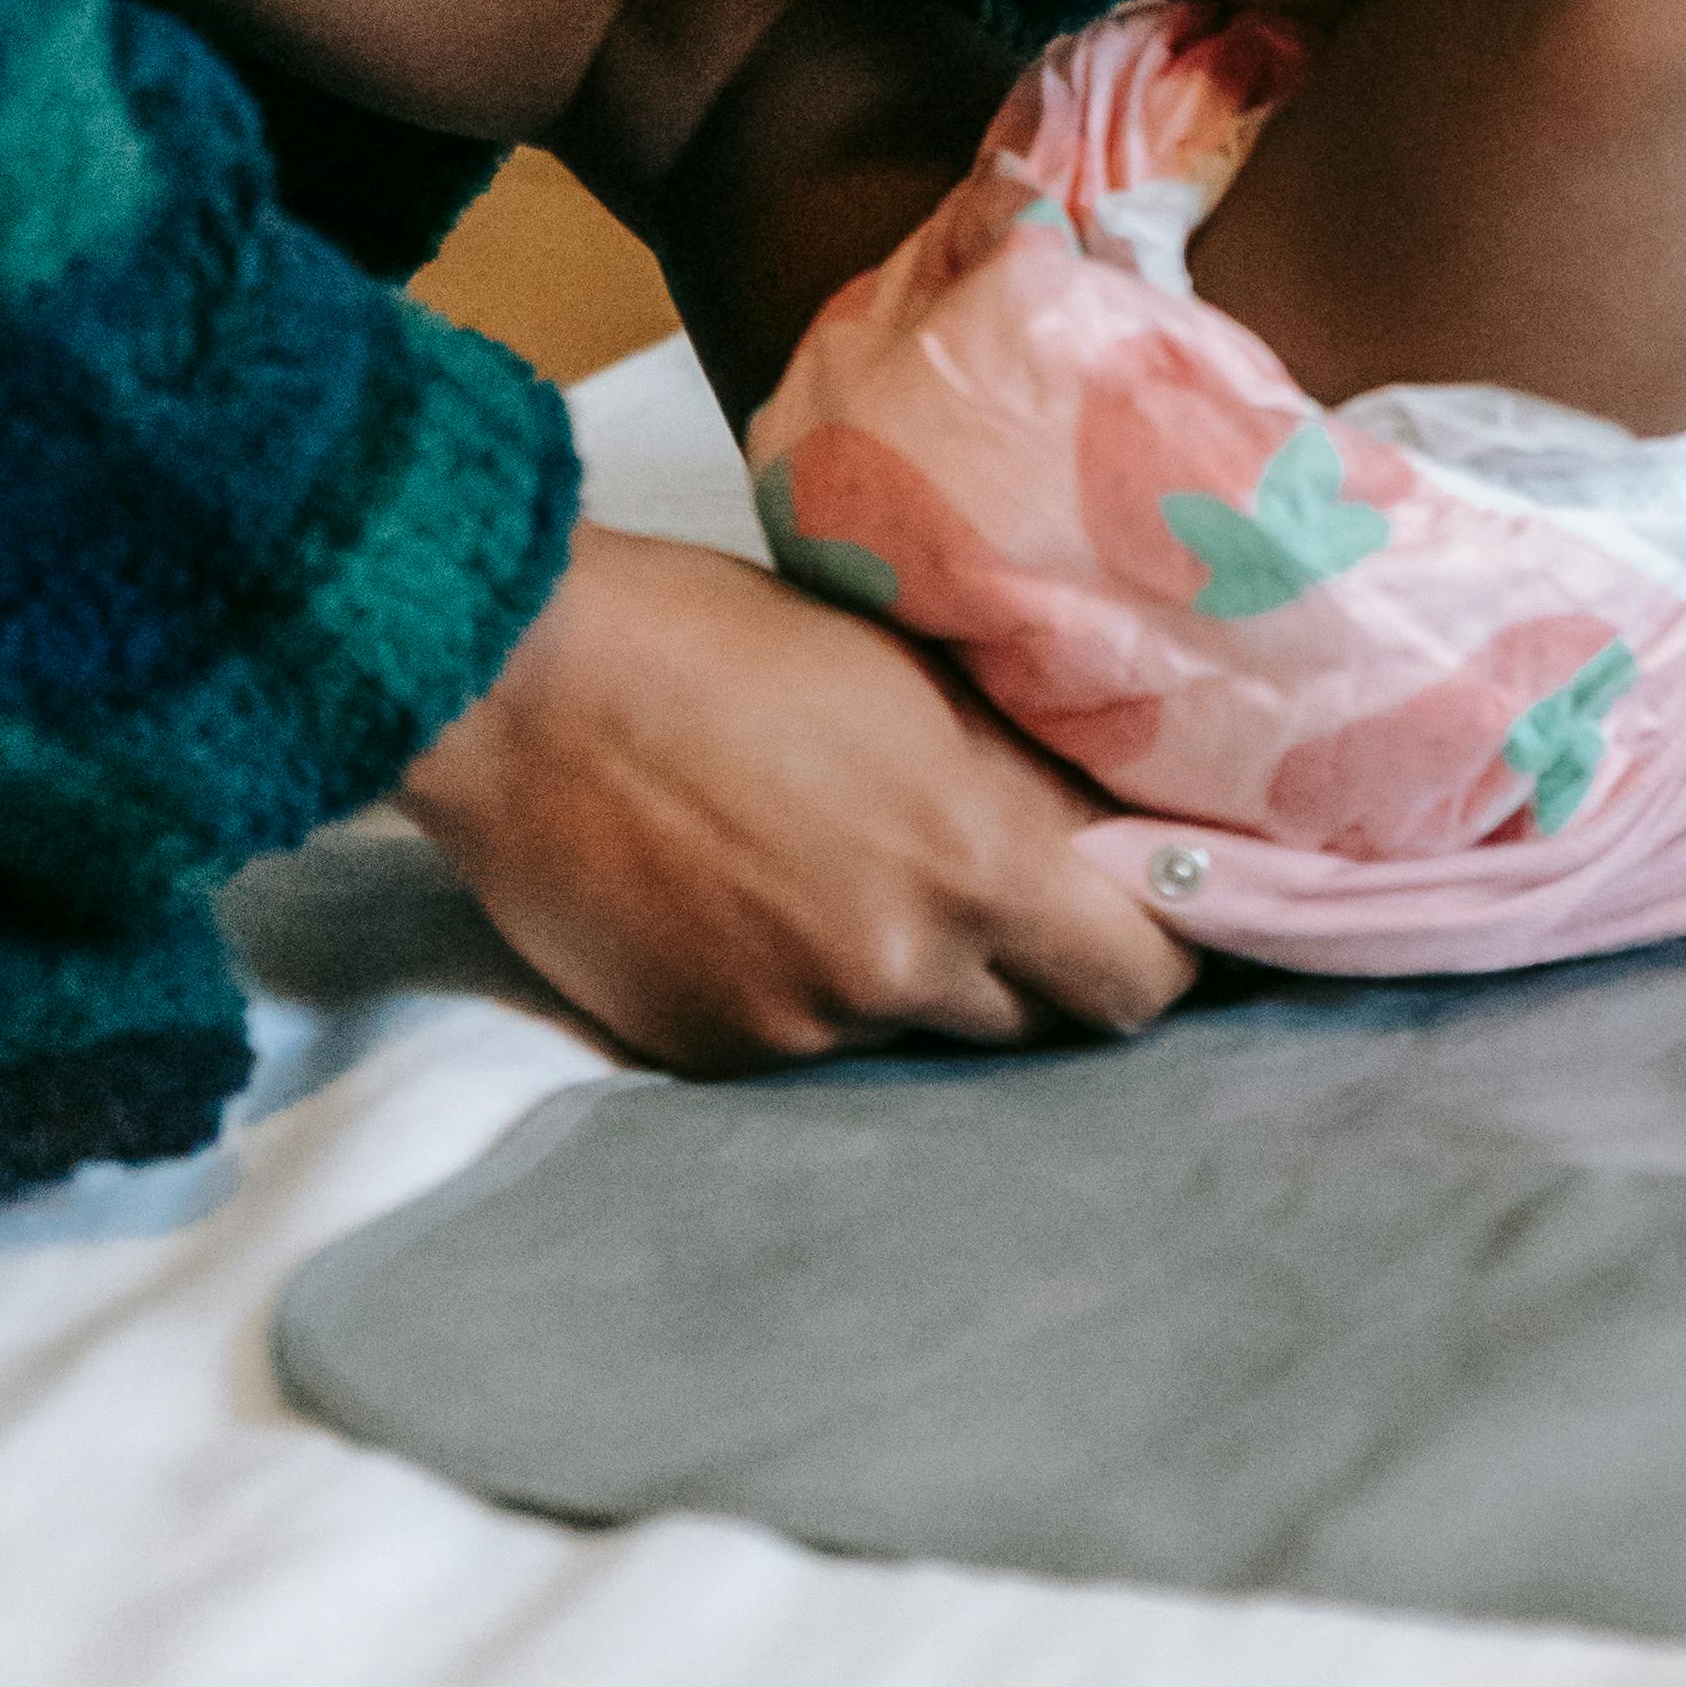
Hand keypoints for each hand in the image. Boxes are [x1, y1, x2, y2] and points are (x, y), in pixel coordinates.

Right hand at [404, 519, 1196, 1069]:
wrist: (524, 683)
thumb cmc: (724, 633)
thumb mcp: (912, 671)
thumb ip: (1015, 770)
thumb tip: (1109, 830)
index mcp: (977, 850)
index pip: (1139, 977)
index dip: (1161, 952)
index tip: (1152, 916)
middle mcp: (906, 960)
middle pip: (1042, 1025)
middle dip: (1045, 971)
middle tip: (1021, 904)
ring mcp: (806, 1021)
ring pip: (919, 1031)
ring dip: (919, 978)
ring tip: (859, 881)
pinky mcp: (716, 1053)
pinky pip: (810, 1046)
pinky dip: (809, 993)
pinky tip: (759, 906)